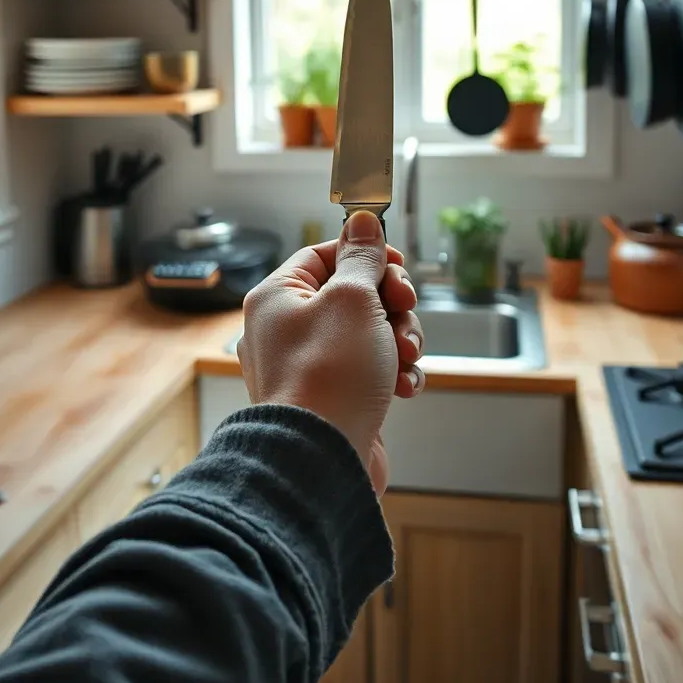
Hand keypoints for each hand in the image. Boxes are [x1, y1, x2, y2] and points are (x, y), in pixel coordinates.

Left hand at [238, 210, 424, 494]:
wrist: (322, 460)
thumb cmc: (330, 376)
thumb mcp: (352, 299)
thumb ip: (361, 257)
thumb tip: (361, 221)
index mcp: (278, 297)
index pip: (324, 253)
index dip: (366, 253)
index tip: (397, 263)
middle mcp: (287, 329)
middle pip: (352, 293)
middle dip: (391, 301)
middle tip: (403, 308)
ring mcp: (309, 366)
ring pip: (368, 332)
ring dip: (399, 337)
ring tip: (404, 356)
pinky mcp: (332, 398)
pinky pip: (370, 370)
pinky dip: (393, 372)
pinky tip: (404, 386)